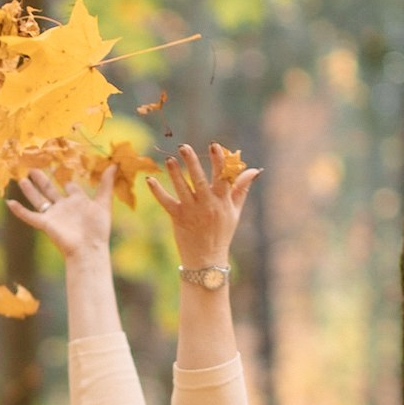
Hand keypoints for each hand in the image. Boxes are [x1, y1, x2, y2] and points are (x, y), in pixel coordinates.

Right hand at [6, 169, 115, 261]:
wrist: (88, 248)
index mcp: (77, 201)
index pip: (70, 186)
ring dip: (30, 190)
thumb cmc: (97, 228)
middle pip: (50, 189)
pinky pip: (29, 216)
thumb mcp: (103, 203)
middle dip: (42, 179)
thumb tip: (114, 164)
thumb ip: (106, 184)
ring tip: (21, 179)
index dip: (65, 176)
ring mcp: (53, 215)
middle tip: (33, 167)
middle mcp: (63, 206)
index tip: (59, 164)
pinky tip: (9, 202)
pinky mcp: (45, 223)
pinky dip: (19, 210)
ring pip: (38, 199)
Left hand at [147, 145, 257, 269]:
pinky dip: (158, 191)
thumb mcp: (235, 211)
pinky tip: (150, 179)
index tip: (214, 145)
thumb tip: (253, 170)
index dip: (219, 160)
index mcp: (223, 201)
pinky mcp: (178, 218)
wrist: (207, 259)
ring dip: (175, 173)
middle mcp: (208, 205)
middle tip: (184, 146)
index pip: (223, 177)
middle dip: (192, 162)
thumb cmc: (222, 232)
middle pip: (200, 179)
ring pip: (183, 188)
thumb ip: (242, 189)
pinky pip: (166, 202)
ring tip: (169, 159)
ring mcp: (192, 212)